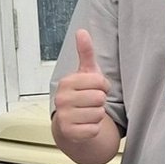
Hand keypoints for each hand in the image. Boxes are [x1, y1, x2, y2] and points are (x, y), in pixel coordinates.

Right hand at [52, 29, 111, 147]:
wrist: (70, 122)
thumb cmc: (81, 95)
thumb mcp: (85, 73)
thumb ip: (85, 52)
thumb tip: (82, 31)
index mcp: (66, 82)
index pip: (100, 81)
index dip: (103, 86)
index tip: (95, 88)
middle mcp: (61, 99)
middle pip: (100, 98)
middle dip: (100, 101)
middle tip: (91, 102)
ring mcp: (64, 116)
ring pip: (99, 114)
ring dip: (98, 115)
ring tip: (88, 112)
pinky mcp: (70, 132)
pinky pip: (94, 129)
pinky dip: (94, 128)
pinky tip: (86, 124)